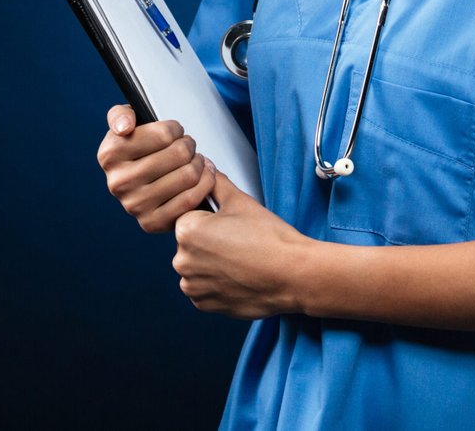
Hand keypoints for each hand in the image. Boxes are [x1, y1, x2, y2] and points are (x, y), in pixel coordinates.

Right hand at [96, 105, 215, 233]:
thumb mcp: (125, 124)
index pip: (164, 134)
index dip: (175, 129)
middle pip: (178, 154)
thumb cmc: (137, 147)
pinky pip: (191, 199)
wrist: (140, 183)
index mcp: (110, 155)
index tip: (175, 132)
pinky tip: (203, 176)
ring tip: (195, 160)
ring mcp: (135, 205)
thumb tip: (125, 128)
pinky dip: (205, 184)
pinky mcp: (151, 222)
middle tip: (188, 146)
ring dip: (199, 163)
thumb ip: (121, 115)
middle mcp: (118, 182)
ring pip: (188, 175)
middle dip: (189, 145)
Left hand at [172, 171, 310, 319]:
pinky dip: (217, 283)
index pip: (190, 216)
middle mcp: (182, 260)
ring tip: (241, 259)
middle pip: (191, 243)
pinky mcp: (204, 304)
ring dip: (212, 263)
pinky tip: (239, 275)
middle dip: (210, 240)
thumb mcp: (241, 201)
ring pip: (197, 266)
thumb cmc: (269, 239)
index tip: (232, 224)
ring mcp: (192, 286)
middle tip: (240, 241)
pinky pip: (204, 288)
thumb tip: (206, 169)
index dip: (213, 217)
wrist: (292, 275)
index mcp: (187, 230)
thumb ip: (216, 182)